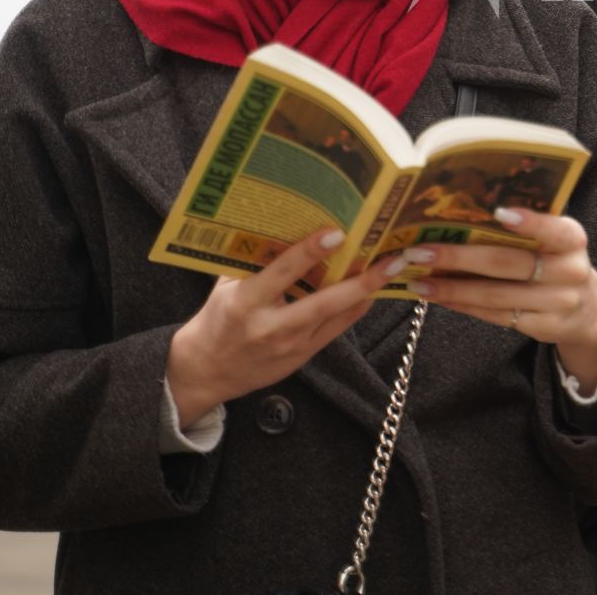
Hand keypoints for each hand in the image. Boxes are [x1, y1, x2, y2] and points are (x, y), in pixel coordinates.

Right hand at [166, 228, 404, 425]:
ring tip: (390, 269)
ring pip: (336, 317)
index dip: (310, 252)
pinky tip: (372, 291)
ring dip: (366, 293)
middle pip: (322, 302)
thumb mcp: (227, 287)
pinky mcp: (302, 358)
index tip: (336, 232)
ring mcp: (290, 346)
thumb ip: (254, 260)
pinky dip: (355, 309)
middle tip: (389, 259)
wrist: (206, 371)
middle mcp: (271, 326)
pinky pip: (336, 330)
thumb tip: (287, 225)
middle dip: (359, 281)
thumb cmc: (217, 319)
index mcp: (246, 302)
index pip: (282, 272)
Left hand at [404, 208, 596, 393]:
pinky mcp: (542, 327)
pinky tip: (440, 297)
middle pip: (510, 264)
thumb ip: (525, 227)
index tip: (497, 212)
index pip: (554, 229)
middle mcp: (570, 271)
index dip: (529, 222)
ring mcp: (558, 303)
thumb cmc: (555, 260)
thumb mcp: (554, 239)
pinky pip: (497, 316)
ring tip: (419, 280)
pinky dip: (465, 306)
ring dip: (453, 288)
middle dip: (460, 257)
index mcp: (572, 239)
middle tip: (421, 251)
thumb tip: (464, 211)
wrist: (585, 307)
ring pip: (497, 295)